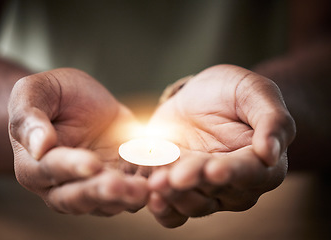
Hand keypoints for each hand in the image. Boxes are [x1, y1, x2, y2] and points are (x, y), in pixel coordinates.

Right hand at [8, 68, 147, 215]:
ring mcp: (92, 185)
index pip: (50, 170)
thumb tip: (39, 146)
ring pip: (108, 202)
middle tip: (121, 185)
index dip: (71, 167)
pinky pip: (133, 191)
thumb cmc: (55, 94)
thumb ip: (29, 117)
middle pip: (78, 197)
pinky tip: (162, 177)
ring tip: (145, 188)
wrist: (81, 99)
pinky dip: (147, 186)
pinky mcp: (120, 180)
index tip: (91, 163)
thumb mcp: (35, 91)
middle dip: (100, 192)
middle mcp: (61, 184)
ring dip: (127, 197)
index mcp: (34, 165)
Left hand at [147, 64, 295, 227]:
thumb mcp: (254, 91)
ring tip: (154, 177)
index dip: (232, 172)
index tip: (214, 169)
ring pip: (190, 203)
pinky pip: (170, 209)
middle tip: (174, 176)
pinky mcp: (178, 189)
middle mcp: (235, 185)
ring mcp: (205, 190)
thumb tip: (271, 153)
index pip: (250, 173)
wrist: (197, 98)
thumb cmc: (231, 92)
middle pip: (214, 191)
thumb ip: (271, 119)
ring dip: (171, 193)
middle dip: (192, 183)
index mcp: (262, 164)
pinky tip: (146, 191)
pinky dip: (158, 204)